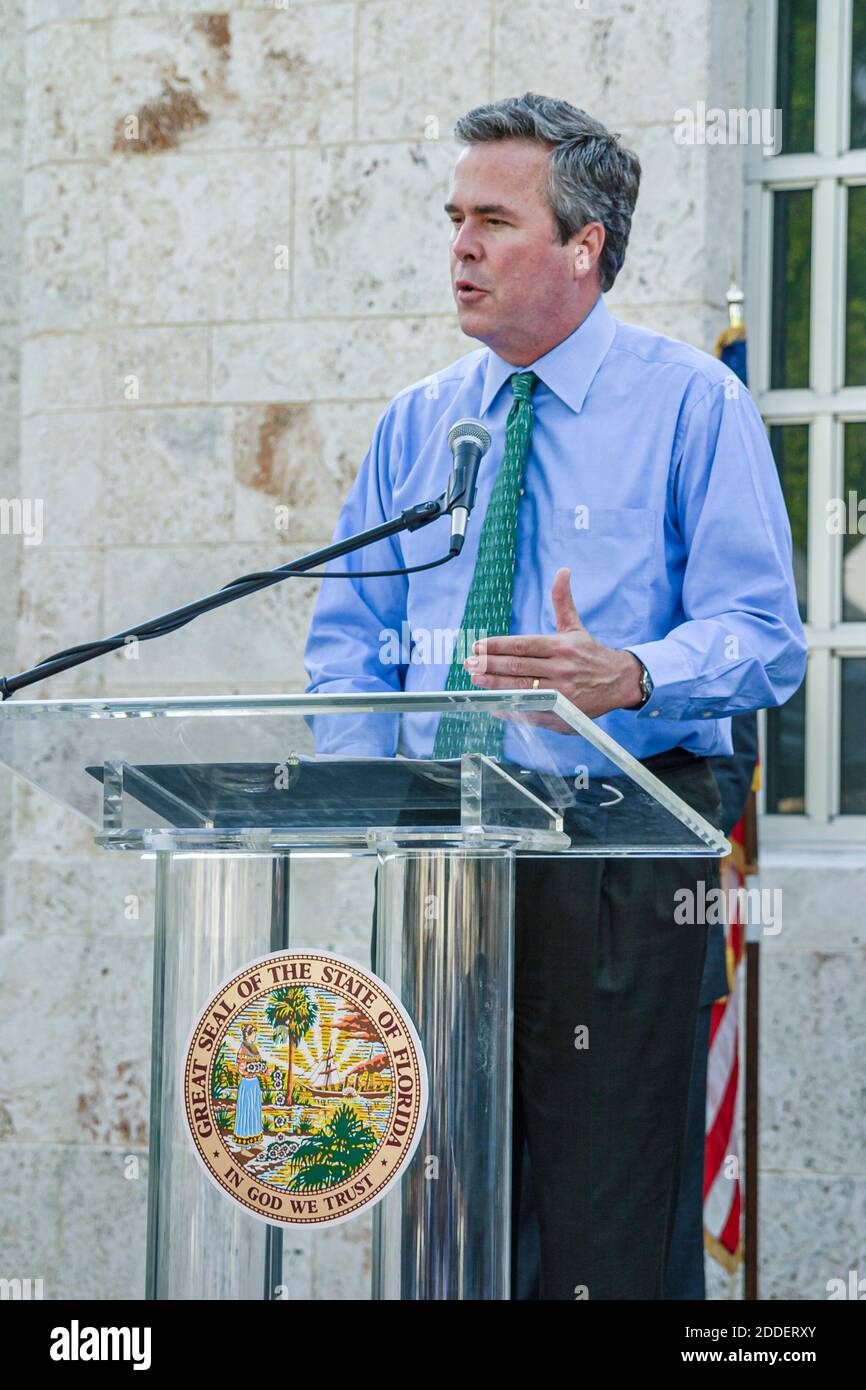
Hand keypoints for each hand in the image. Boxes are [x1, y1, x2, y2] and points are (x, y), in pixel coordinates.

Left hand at [462, 567, 643, 733]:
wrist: (619, 681)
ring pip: (522, 689)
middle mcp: (561, 669)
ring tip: (475, 679)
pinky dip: (512, 709)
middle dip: (490, 665)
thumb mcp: (575, 627)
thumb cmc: (590, 653)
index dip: (498, 646)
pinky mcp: (563, 712)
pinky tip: (493, 704)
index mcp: (561, 647)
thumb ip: (562, 601)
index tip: (477, 646)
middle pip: (518, 667)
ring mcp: (562, 693)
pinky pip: (532, 711)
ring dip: (495, 685)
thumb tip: (562, 570)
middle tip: (468, 663)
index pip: (523, 645)